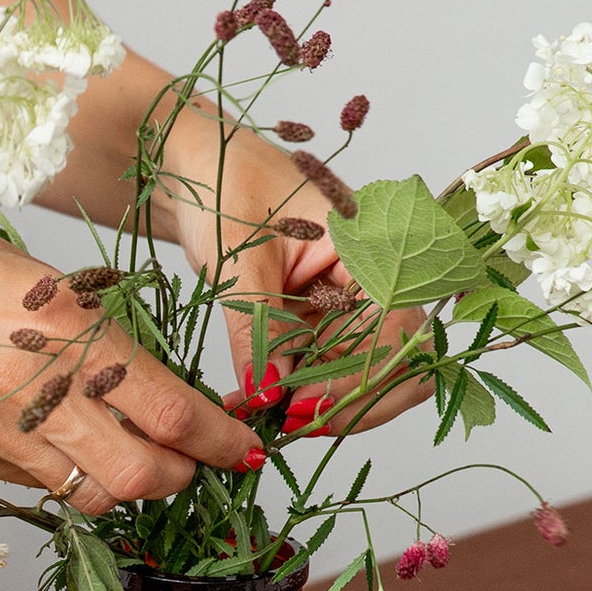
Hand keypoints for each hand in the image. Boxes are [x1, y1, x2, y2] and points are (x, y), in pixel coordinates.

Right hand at [0, 205, 256, 517]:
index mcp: (66, 331)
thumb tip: (136, 367)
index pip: (171, 410)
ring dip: (127, 487)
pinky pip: (38, 484)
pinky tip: (63, 445)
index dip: (220, 440)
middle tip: (193, 462)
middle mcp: (38, 393)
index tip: (243, 447)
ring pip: (93, 495)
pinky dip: (67, 475)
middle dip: (182, 476)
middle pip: (143, 475)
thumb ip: (82, 323)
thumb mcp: (26, 270)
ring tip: (132, 458)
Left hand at [164, 121, 433, 431]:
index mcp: (377, 245)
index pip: (395, 334)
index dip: (354, 380)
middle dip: (348, 403)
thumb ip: (259, 330)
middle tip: (288, 425)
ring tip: (261, 417)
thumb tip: (267, 397)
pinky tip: (258, 401)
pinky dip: (298, 390)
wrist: (196, 164)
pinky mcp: (324, 318)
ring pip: (359, 373)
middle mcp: (377, 275)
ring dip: (318, 404)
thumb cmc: (223, 184)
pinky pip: (326, 367)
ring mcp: (352, 300)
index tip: (299, 409)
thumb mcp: (240, 259)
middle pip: (395, 363)